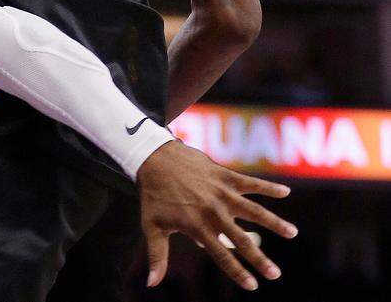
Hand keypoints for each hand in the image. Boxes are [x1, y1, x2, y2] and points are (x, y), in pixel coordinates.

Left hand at [138, 141, 297, 290]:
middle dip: (259, 259)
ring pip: (253, 210)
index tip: (253, 286)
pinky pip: (251, 182)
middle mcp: (212, 211)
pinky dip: (268, 187)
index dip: (237, 271)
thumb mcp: (152, 227)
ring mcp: (221, 193)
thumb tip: (151, 284)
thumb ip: (157, 256)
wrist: (154, 159)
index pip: (221, 255)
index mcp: (197, 226)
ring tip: (293, 233)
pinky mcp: (226, 176)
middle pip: (241, 239)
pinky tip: (286, 192)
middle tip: (276, 274)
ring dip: (274, 222)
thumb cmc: (153, 196)